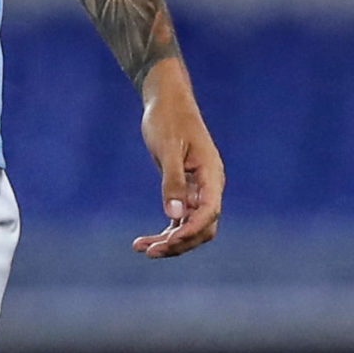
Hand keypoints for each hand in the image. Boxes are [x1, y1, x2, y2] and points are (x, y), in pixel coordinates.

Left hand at [134, 60, 223, 257]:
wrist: (167, 101)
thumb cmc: (168, 120)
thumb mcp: (167, 149)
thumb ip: (172, 182)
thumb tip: (174, 215)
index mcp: (212, 174)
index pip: (210, 212)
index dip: (191, 231)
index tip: (168, 242)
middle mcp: (209, 186)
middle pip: (204, 227)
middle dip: (180, 243)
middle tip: (151, 250)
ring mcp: (198, 190)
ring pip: (190, 227)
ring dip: (170, 242)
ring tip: (141, 248)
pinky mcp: (185, 190)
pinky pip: (179, 219)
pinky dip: (164, 232)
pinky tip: (141, 241)